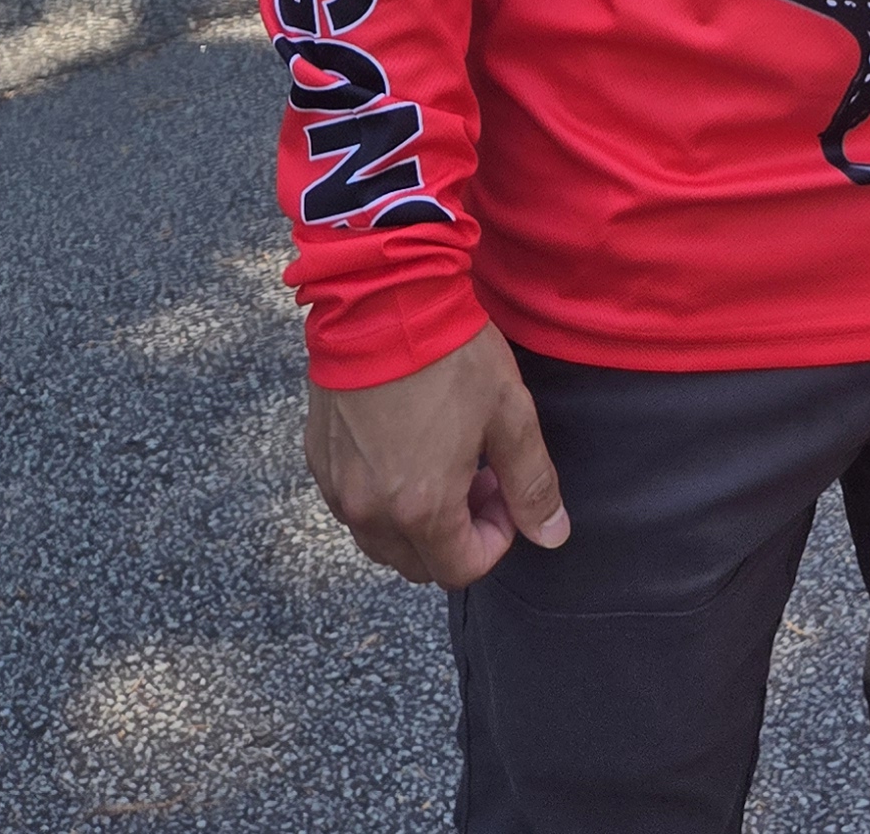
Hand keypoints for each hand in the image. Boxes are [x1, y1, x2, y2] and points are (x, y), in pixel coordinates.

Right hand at [304, 323, 568, 587]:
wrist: (383, 299)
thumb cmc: (452, 355)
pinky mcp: (317, 458)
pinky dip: (381, 497)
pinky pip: (351, 504)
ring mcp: (337, 486)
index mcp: (421, 508)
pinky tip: (405, 448)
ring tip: (444, 461)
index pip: (461, 569)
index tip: (505, 492)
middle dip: (457, 535)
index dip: (495, 539)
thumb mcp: (509, 415)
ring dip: (417, 522)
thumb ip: (532, 484)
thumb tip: (553, 536)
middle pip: (418, 563)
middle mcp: (369, 510)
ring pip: (380, 539)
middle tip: (479, 478)